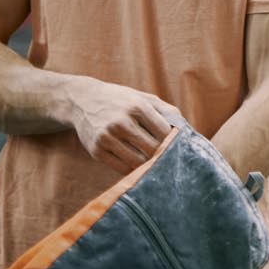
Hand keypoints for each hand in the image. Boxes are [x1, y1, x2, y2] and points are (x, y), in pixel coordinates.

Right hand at [69, 78, 183, 173]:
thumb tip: (186, 129)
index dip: (172, 141)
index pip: (164, 132)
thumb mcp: (143, 97)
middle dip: (162, 155)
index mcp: (137, 106)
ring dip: (149, 165)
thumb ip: (166, 111)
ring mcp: (107, 137)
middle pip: (152, 149)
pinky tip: (138, 165)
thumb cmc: (120, 100)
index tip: (175, 146)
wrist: (82, 100)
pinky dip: (133, 170)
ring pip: (138, 161)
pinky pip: (121, 168)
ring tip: (154, 163)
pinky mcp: (96, 151)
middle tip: (168, 159)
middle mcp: (121, 122)